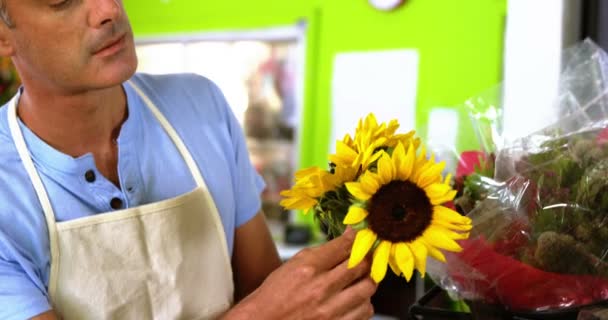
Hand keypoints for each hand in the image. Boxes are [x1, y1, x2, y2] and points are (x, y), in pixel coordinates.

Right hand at [223, 229, 376, 319]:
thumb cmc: (277, 293)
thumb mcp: (294, 264)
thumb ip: (323, 251)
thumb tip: (350, 236)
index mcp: (308, 269)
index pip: (344, 246)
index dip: (357, 238)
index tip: (360, 236)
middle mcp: (321, 289)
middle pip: (361, 266)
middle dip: (365, 258)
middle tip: (364, 257)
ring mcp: (330, 311)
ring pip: (368, 288)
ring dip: (366, 281)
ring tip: (358, 280)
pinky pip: (366, 311)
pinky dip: (363, 303)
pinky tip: (353, 300)